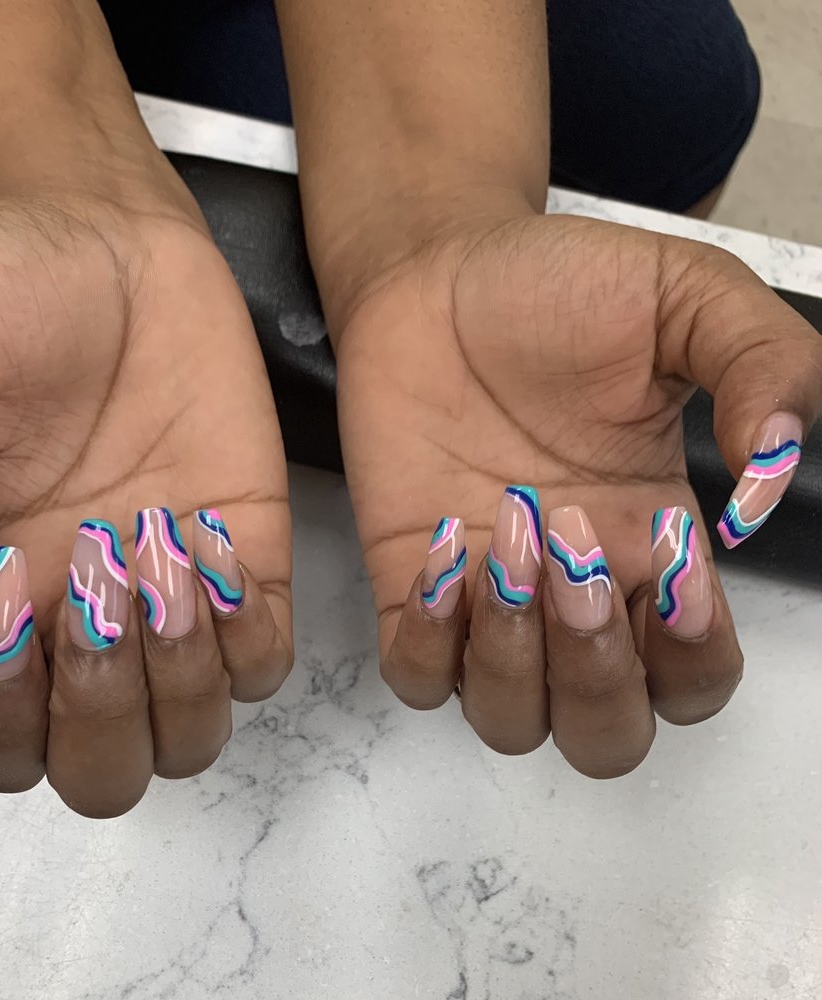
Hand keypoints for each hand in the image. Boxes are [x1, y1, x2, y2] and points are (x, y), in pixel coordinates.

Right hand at [0, 190, 292, 814]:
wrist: (113, 241)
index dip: (3, 719)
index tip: (8, 601)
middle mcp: (86, 615)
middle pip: (102, 770)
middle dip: (102, 713)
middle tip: (100, 587)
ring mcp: (174, 593)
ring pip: (191, 736)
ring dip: (179, 678)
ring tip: (161, 553)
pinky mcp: (249, 554)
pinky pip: (265, 661)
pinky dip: (246, 632)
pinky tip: (213, 537)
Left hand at [336, 212, 820, 776]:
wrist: (435, 275)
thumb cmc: (558, 288)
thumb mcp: (688, 299)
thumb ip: (763, 369)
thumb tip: (765, 487)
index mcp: (653, 547)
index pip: (693, 677)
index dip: (693, 657)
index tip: (671, 563)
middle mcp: (573, 594)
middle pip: (605, 732)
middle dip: (598, 675)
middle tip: (574, 558)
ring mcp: (486, 599)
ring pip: (511, 721)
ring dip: (514, 657)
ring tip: (506, 538)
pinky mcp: (410, 583)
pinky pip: (417, 678)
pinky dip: (429, 646)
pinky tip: (444, 548)